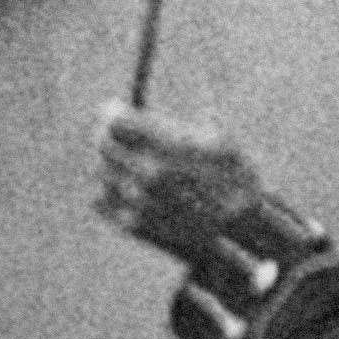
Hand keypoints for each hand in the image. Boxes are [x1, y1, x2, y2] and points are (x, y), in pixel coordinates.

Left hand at [91, 101, 324, 274]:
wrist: (238, 228)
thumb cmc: (234, 176)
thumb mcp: (219, 138)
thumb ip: (182, 122)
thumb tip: (158, 110)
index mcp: (167, 146)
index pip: (115, 122)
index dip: (111, 113)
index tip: (112, 110)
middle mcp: (148, 172)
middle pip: (103, 145)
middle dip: (104, 134)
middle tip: (108, 132)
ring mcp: (138, 200)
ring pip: (100, 172)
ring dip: (104, 162)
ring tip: (115, 158)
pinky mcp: (132, 223)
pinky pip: (100, 201)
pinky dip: (104, 189)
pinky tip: (117, 184)